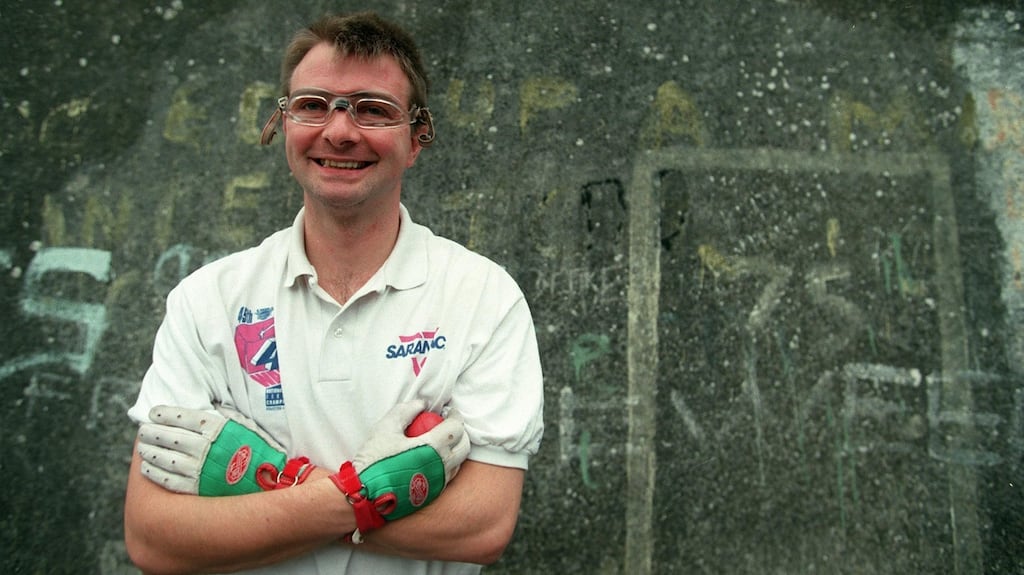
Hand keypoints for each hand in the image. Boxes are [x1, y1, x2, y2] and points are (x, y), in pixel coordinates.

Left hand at [137, 405, 314, 495]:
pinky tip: (148, 468)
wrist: (269, 479)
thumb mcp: (244, 424)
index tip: (154, 413)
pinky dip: (156, 473)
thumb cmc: (258, 449)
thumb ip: (224, 415)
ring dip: (151, 452)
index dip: (165, 414)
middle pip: (169, 437)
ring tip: (143, 448)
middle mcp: (204, 447)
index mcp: (216, 428)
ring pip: (165, 458)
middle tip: (143, 430)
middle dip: (152, 433)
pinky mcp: (197, 488)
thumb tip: (209, 404)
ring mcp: (199, 468)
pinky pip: (169, 480)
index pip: (182, 417)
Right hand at [331, 400, 470, 536]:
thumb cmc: (374, 460)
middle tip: (447, 425)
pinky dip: (445, 464)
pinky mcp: (433, 495)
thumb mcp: (386, 427)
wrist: (365, 495)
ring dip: (454, 449)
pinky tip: (431, 459)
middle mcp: (441, 467)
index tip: (448, 411)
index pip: (456, 428)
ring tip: (440, 441)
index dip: (455, 416)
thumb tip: (422, 404)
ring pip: (458, 463)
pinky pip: (447, 476)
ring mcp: (439, 483)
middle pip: (465, 447)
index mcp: (433, 448)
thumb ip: (407, 411)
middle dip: (460, 432)